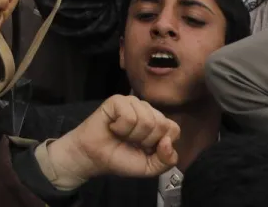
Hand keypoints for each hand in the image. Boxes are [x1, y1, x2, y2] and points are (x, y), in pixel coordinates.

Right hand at [45, 95, 179, 187]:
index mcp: (157, 123)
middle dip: (145, 141)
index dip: (161, 145)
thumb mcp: (149, 167)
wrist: (94, 157)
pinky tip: (113, 128)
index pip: (173, 129)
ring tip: (121, 135)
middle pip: (161, 124)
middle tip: (131, 142)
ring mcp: (132, 103)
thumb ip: (166, 160)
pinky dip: (121, 128)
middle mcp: (147, 110)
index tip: (145, 149)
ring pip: (146, 120)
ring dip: (131, 135)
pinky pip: (129, 116)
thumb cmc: (120, 159)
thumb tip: (167, 142)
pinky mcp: (117, 100)